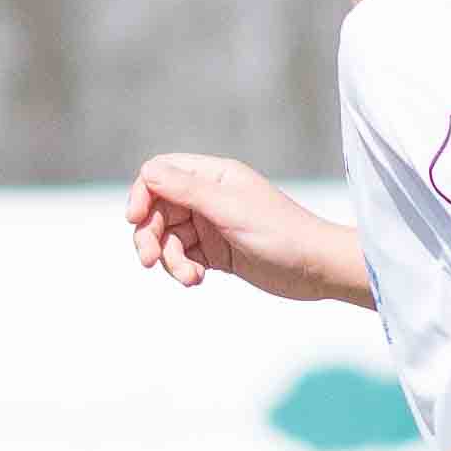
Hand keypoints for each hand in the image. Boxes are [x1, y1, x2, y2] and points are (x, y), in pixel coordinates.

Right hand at [130, 155, 359, 302]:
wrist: (316, 268)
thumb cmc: (280, 232)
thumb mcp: (228, 209)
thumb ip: (186, 189)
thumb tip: (148, 170)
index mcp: (214, 177)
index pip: (161, 174)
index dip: (142, 194)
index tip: (135, 219)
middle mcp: (210, 198)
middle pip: (158, 210)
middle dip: (150, 236)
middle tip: (149, 261)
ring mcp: (212, 226)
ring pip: (168, 239)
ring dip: (170, 260)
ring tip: (188, 277)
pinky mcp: (217, 253)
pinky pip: (184, 258)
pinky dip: (183, 270)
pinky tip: (197, 280)